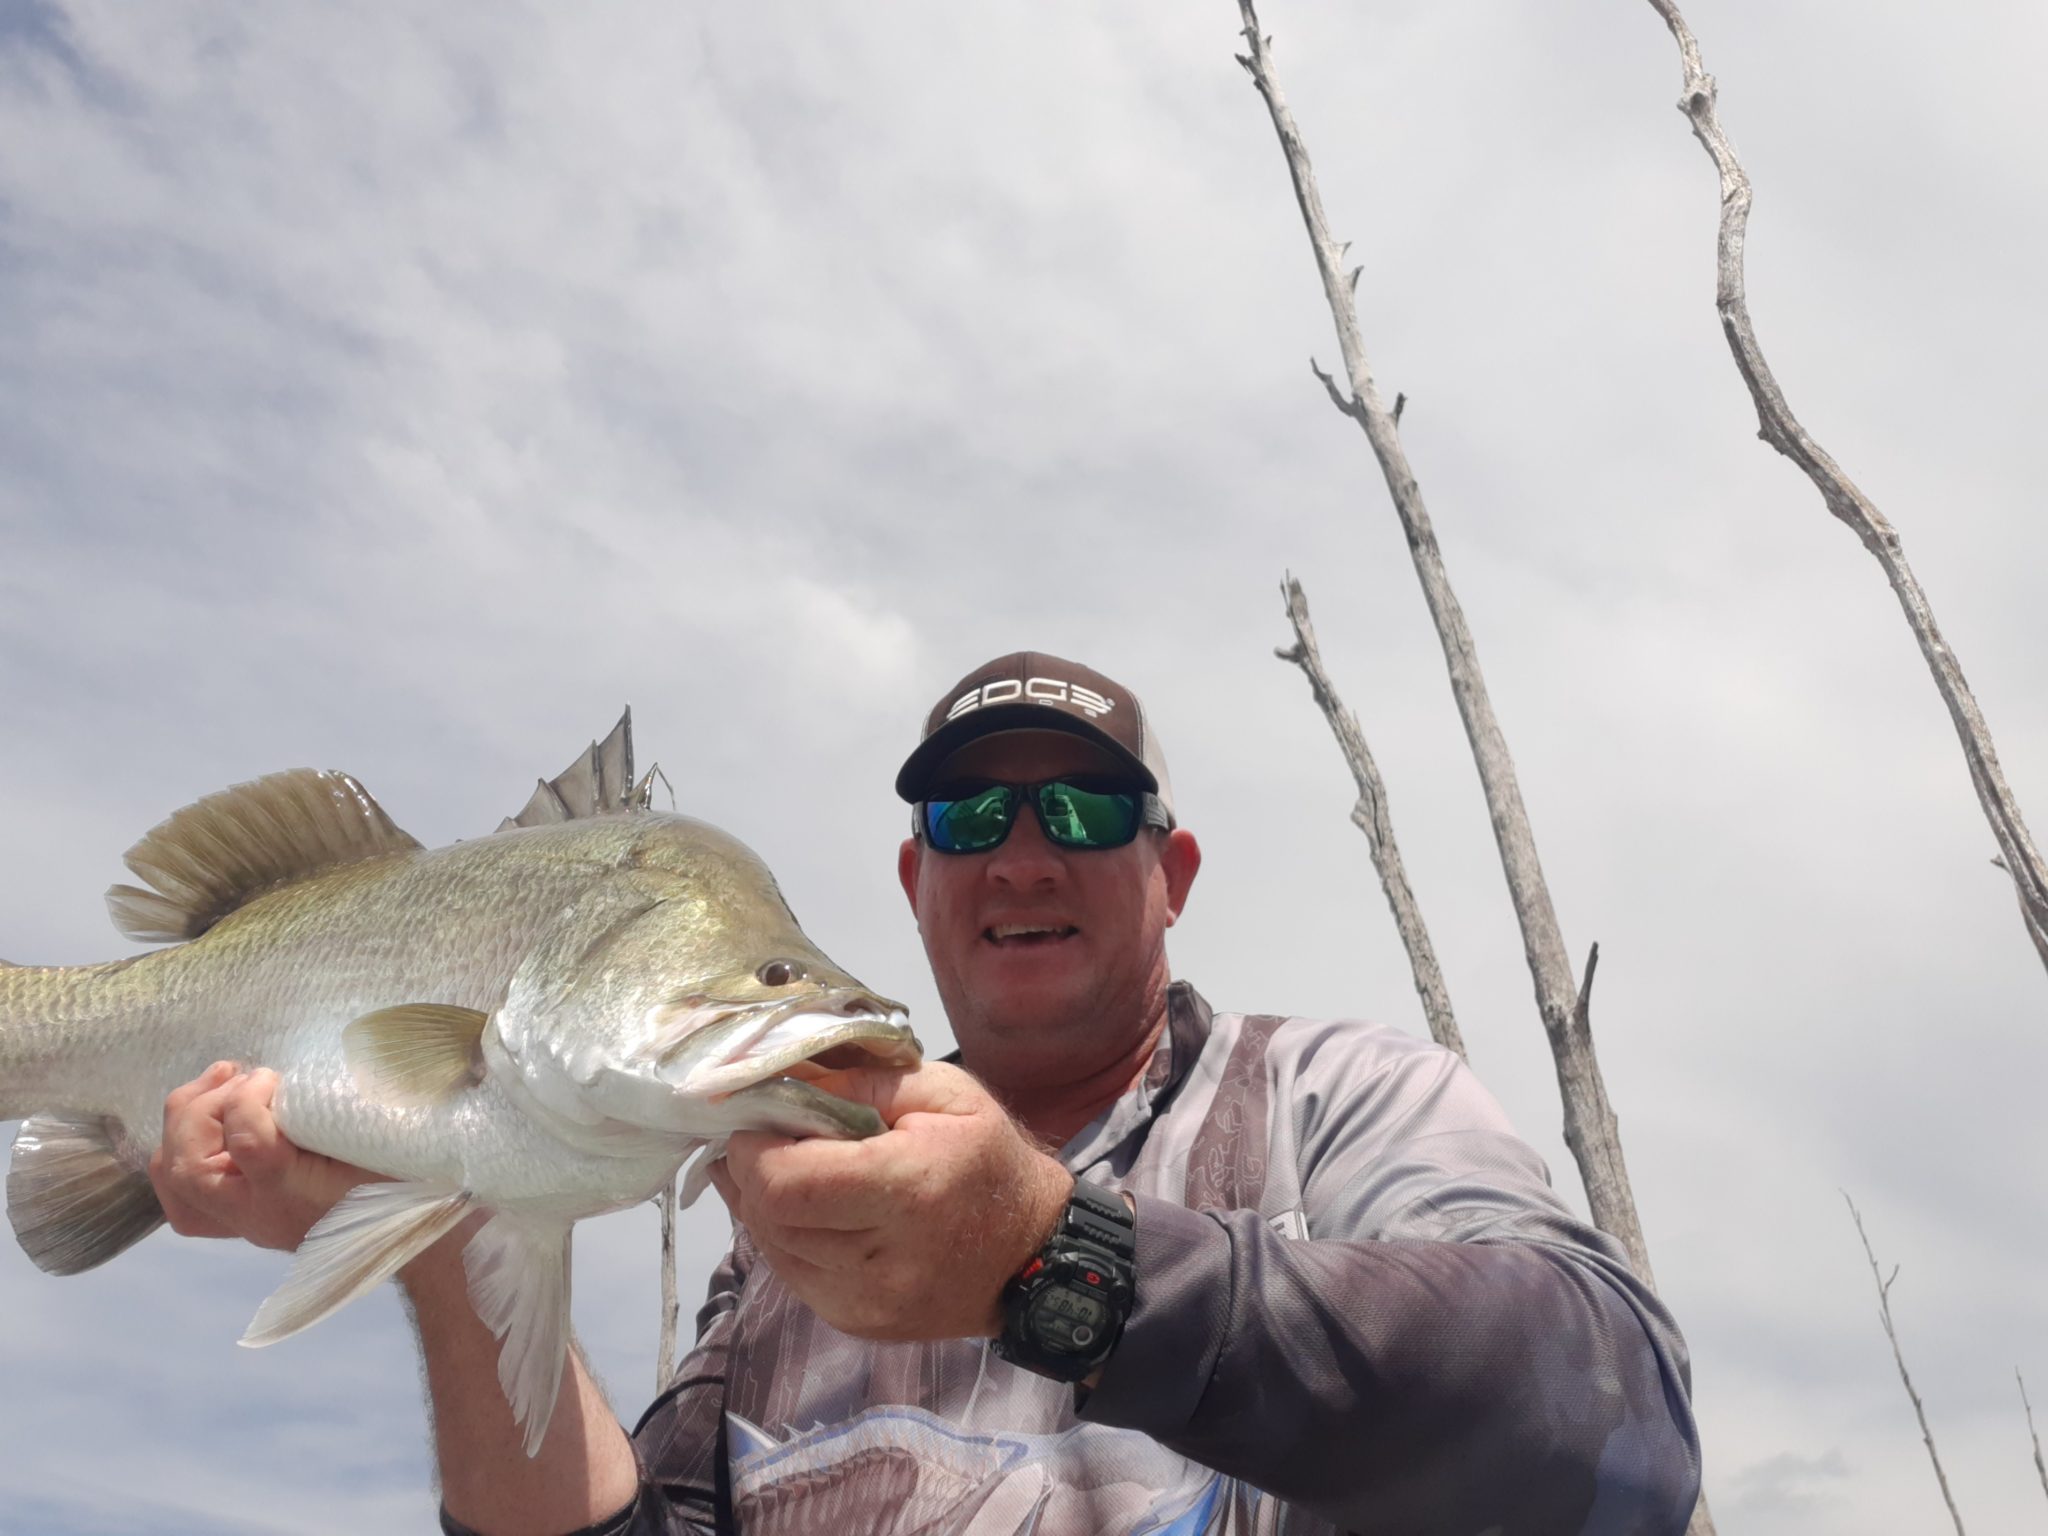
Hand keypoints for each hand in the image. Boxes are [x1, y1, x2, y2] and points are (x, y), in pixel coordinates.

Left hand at [148, 1061, 374, 1251]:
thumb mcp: (371, 1138)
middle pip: (189, 1164)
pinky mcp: (230, 1215)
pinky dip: (177, 1150)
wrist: (397, 1226)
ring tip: (218, 1083)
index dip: (251, 1096)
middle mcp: (254, 1215)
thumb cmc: (391, 1175)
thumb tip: (287, 1077)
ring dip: (184, 1120)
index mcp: (293, 1196)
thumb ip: (332, 1108)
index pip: (246, 1143)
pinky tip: (204, 1119)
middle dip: (203, 1105)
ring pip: (172, 1176)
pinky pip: (178, 1192)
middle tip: (239, 1075)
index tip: (275, 1076)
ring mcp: (237, 1220)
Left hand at [708, 1062, 1072, 1341]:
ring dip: (761, 1204)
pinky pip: (790, 1274)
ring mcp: (866, 1302)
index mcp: (908, 1190)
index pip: (787, 1183)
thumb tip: (782, 1080)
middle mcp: (882, 1259)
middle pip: (769, 1217)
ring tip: (781, 1167)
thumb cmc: (987, 1160)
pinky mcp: (856, 1323)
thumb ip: (861, 1081)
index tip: (757, 1117)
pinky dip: (784, 1236)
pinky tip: (807, 1209)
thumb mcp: (942, 1093)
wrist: (1031, 1254)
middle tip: (762, 1137)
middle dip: (748, 1172)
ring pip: (770, 1248)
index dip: (752, 1150)